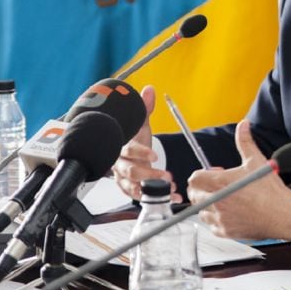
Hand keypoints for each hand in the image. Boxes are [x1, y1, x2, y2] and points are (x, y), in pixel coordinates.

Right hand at [110, 85, 180, 202]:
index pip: (128, 150)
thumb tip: (149, 90)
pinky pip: (140, 197)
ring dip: (151, 190)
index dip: (140, 153)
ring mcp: (122, 179)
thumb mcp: (139, 124)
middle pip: (130, 171)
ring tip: (169, 189)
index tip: (154, 155)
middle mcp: (119, 164)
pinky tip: (171, 198)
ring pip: (133, 187)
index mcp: (121, 146)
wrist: (125, 155)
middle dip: (148, 174)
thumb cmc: (132, 139)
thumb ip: (144, 108)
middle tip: (166, 176)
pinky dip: (156, 199)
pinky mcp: (129, 189)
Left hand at [186, 120, 290, 240]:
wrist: (283, 214)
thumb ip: (245, 142)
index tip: (214, 173)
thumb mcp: (257, 161)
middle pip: (194, 195)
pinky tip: (230, 213)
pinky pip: (212, 226)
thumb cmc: (271, 190)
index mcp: (220, 183)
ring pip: (202, 211)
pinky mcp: (226, 231)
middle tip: (219, 186)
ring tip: (225, 199)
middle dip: (203, 189)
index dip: (202, 174)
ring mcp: (220, 218)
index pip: (194, 178)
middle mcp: (217, 202)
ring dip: (208, 204)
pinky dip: (217, 220)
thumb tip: (243, 126)